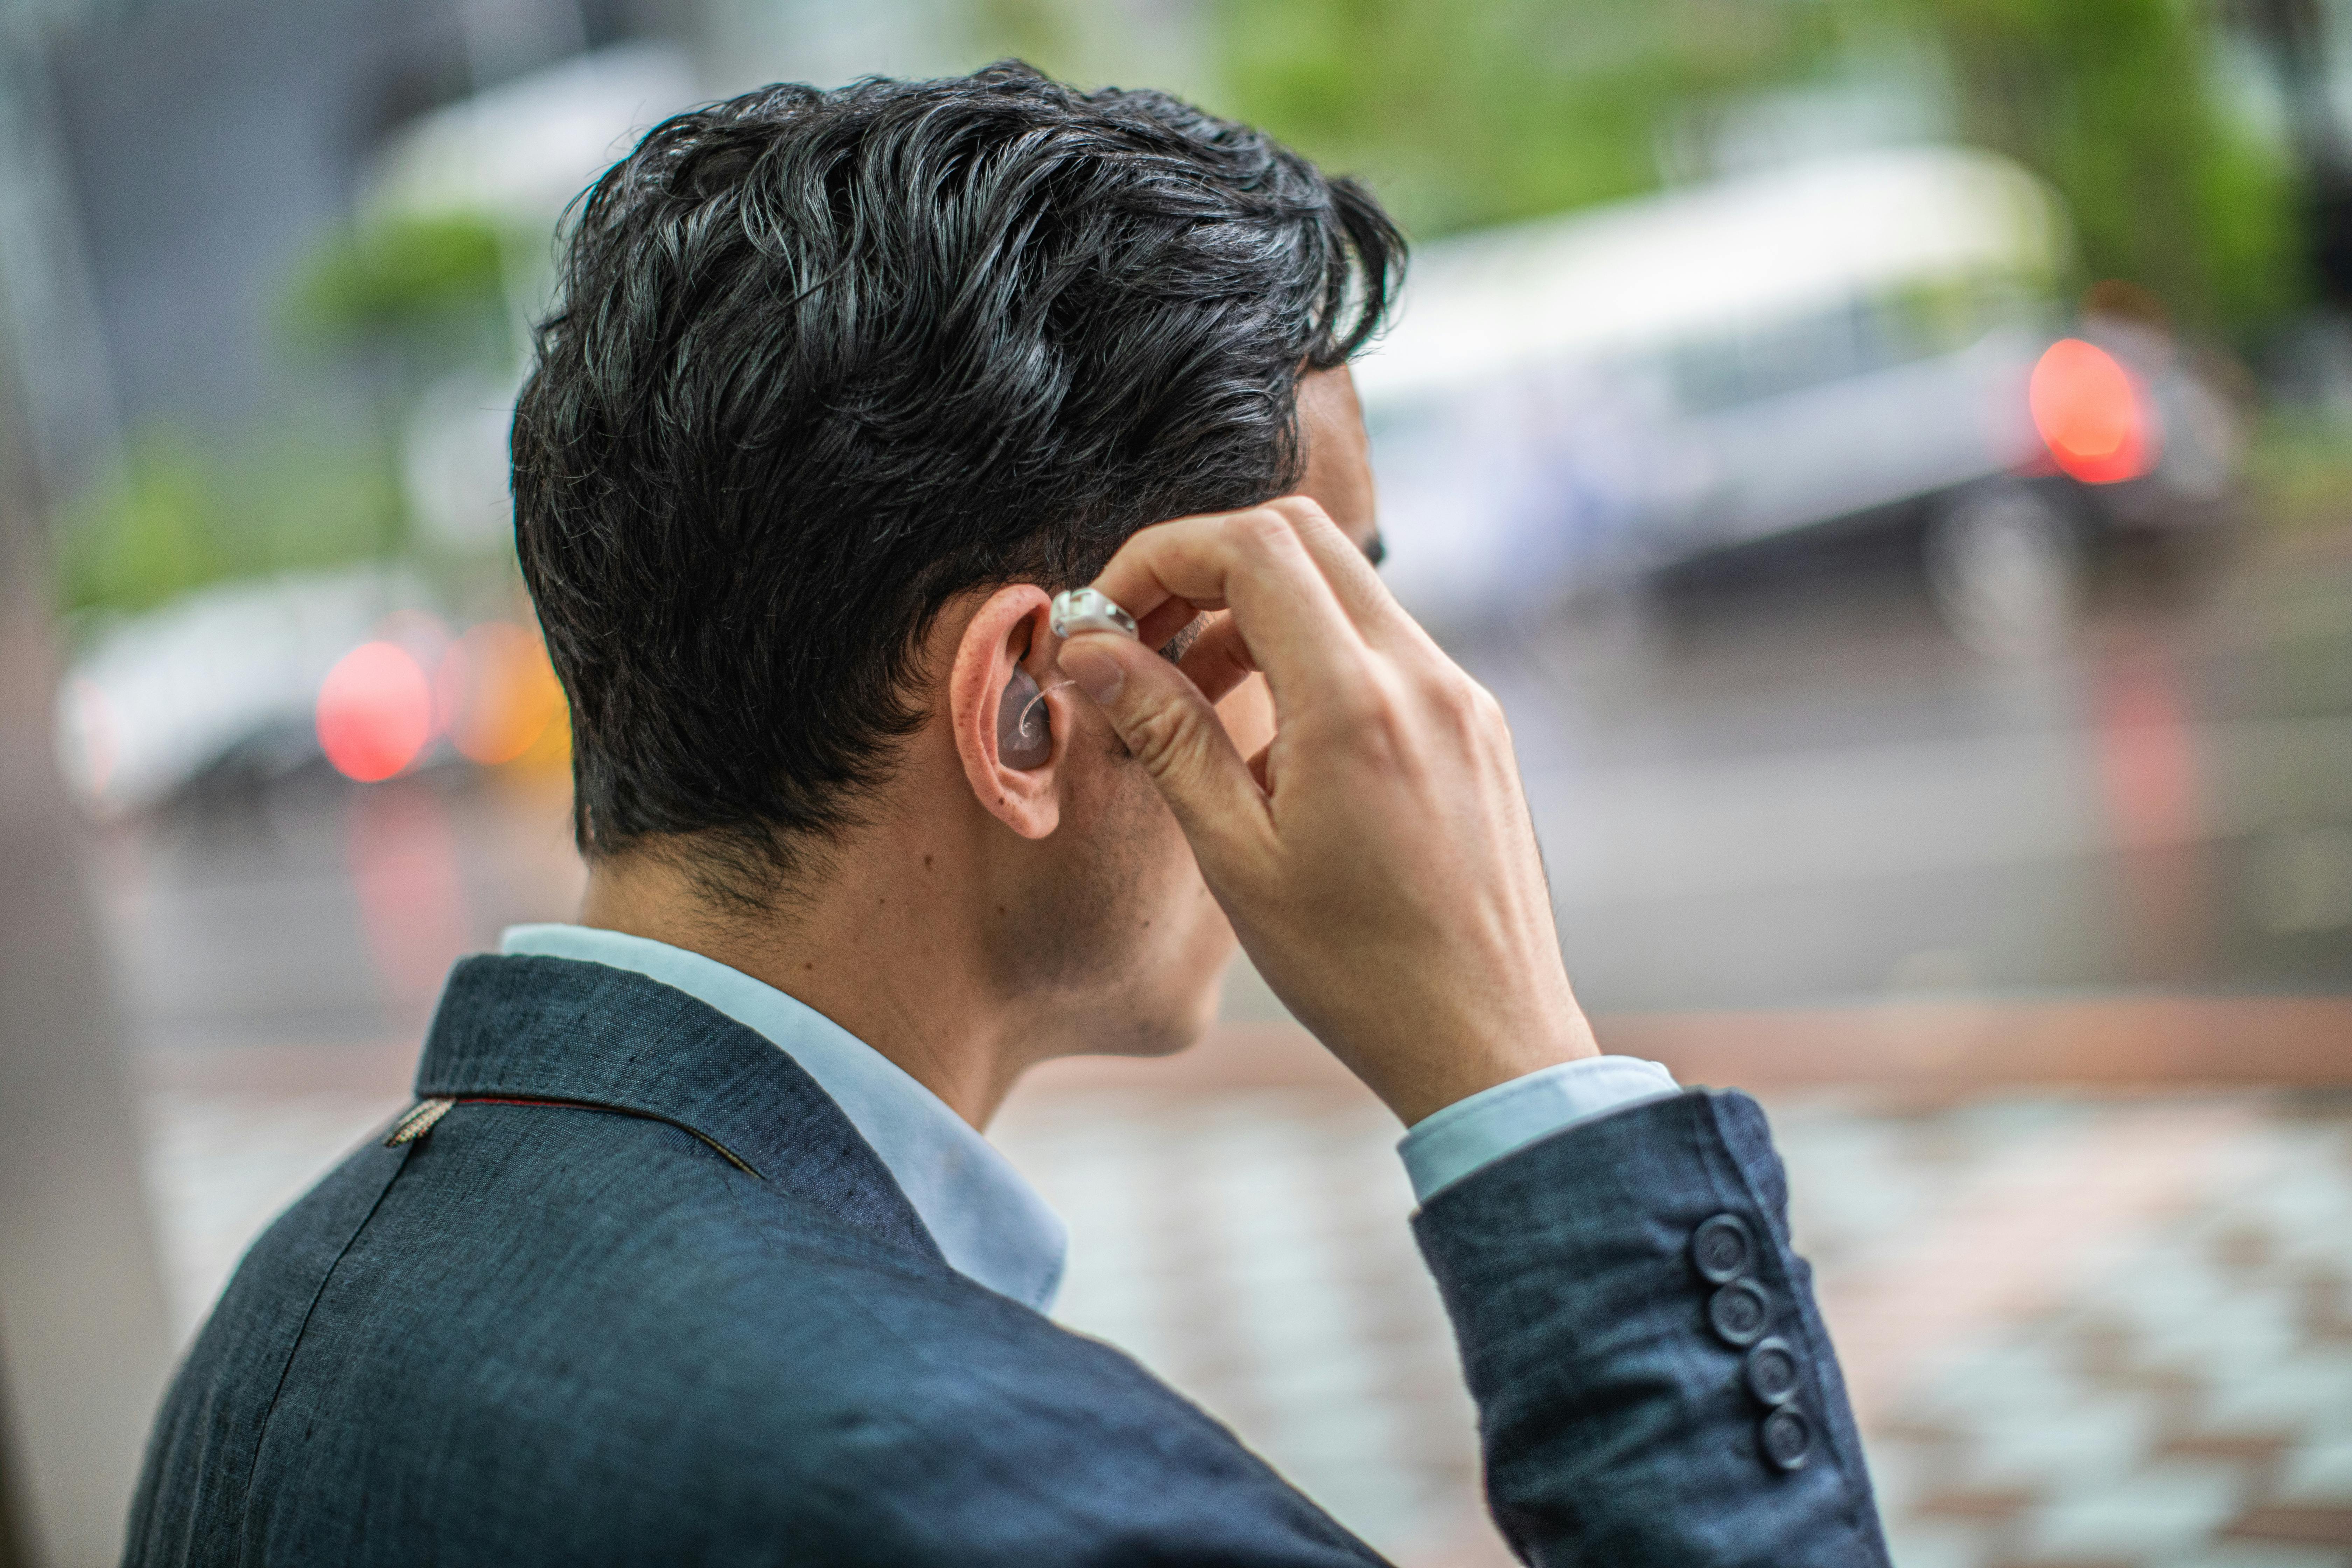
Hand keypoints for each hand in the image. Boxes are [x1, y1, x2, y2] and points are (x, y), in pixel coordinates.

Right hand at [1054, 497, 1595, 1126]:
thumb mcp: (1235, 857)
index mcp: (1357, 705)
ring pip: (1342, 587)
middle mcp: (1423, 677)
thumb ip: (1167, 733)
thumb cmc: (1357, 972)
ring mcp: (1460, 696)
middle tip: (1142, 638)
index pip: (1251, 547)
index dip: (1160, 557)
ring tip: (1192, 697)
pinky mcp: (1475, 725)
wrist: (1487, 1042)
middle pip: (1299, 536)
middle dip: (1203, 565)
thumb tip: (1094, 647)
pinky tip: (1269, 736)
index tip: (1107, 618)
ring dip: (1254, 612)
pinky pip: (1381, 645)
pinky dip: (1310, 653)